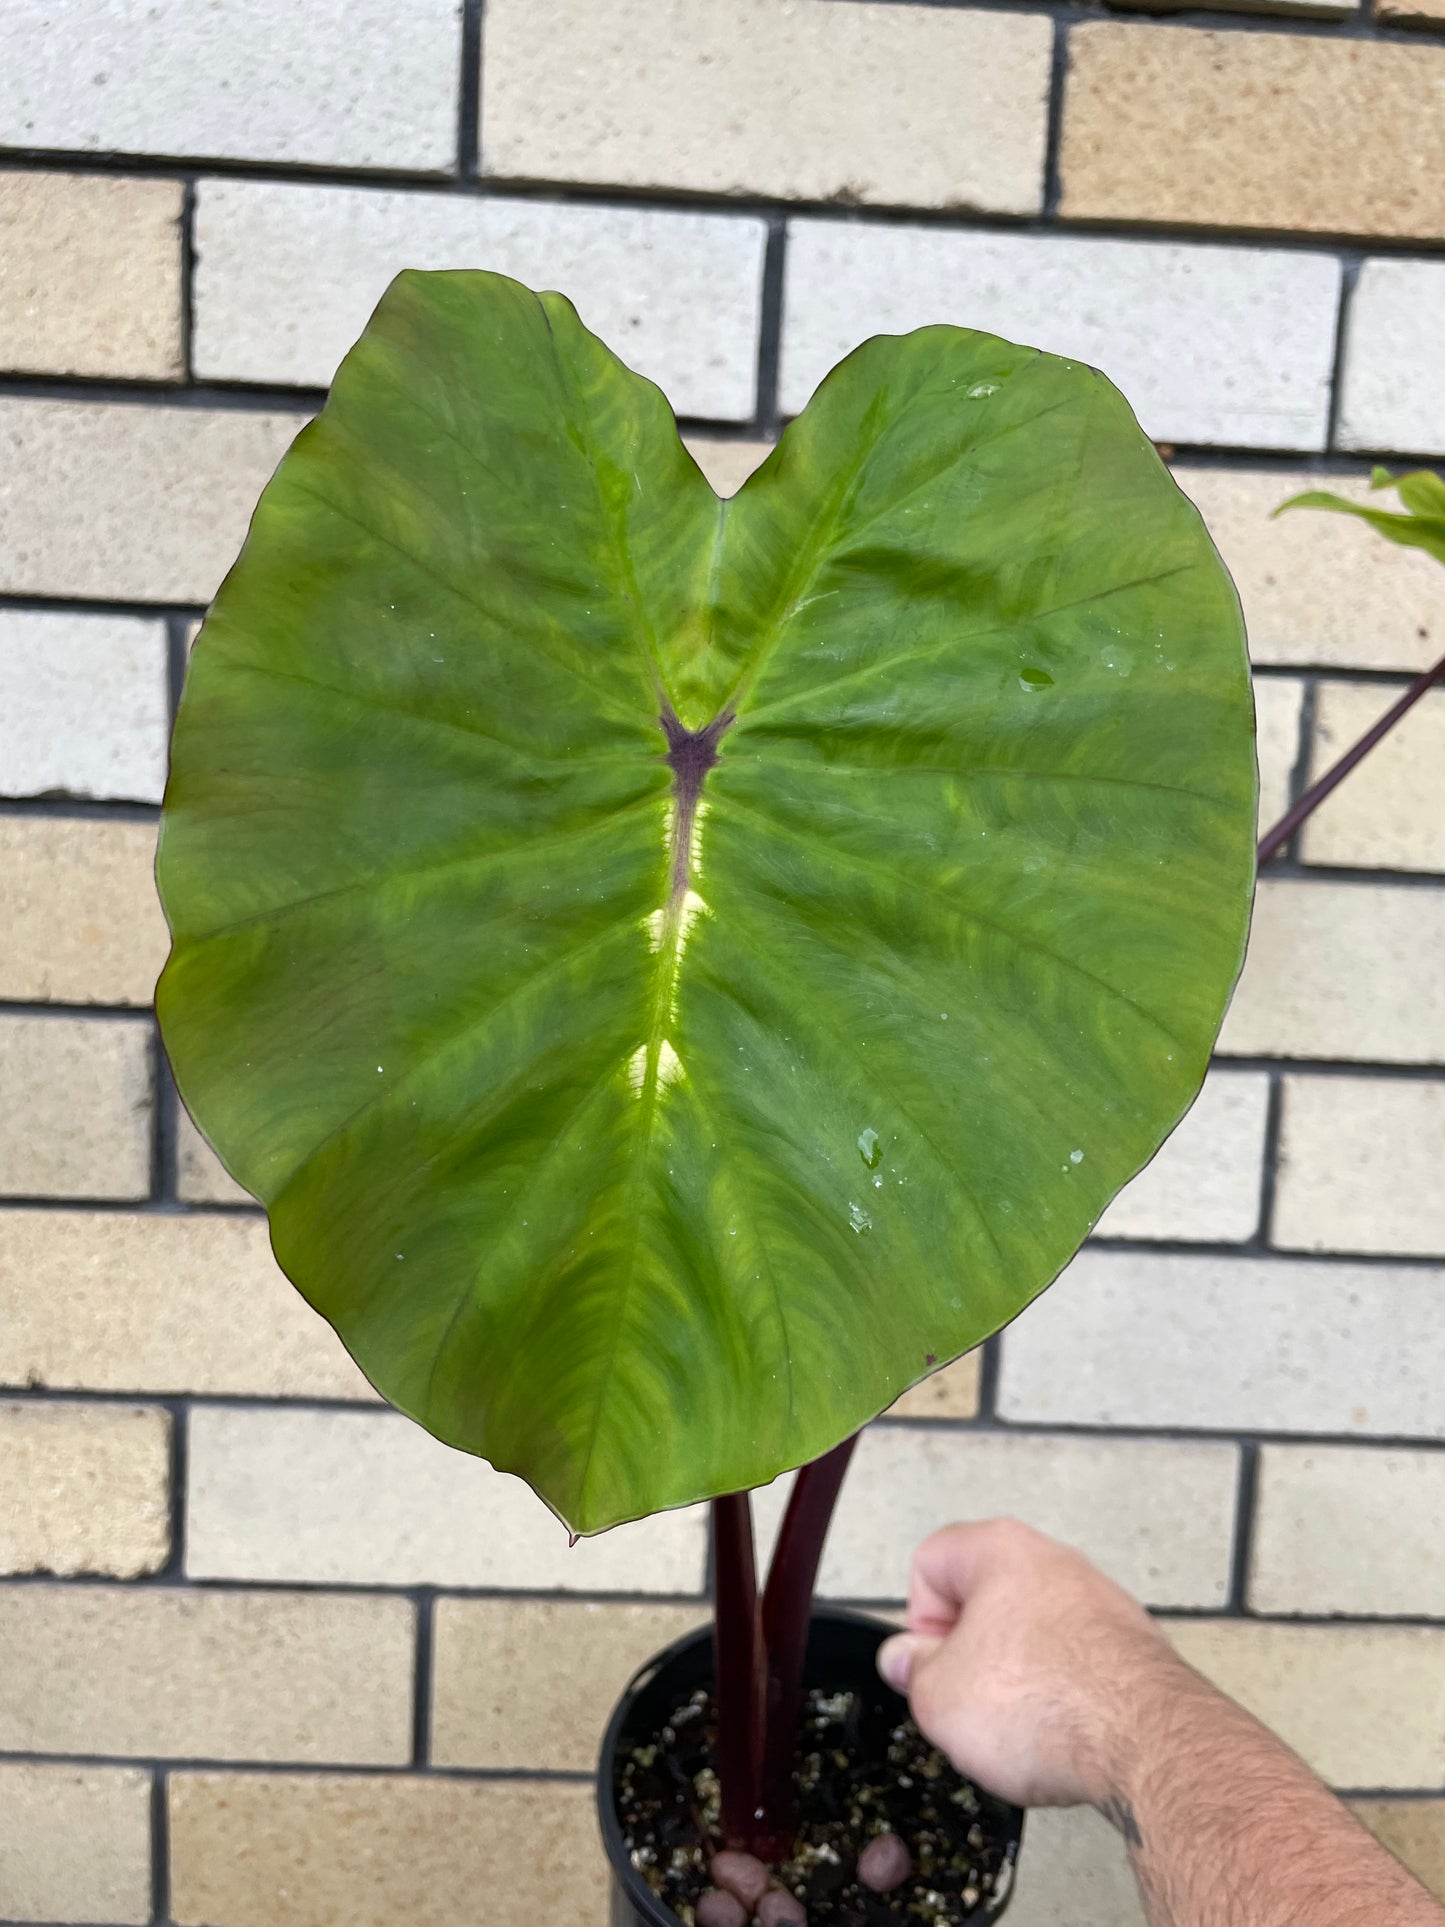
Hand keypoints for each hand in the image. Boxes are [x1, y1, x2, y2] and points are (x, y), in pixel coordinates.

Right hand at [876, 1518, 1188, 1810]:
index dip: (919, 1622)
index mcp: (1000, 1549)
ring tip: (1019, 1727)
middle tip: (968, 1701)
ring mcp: (1101, 1602)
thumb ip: (910, 1670)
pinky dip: (1062, 1696)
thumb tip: (906, 1658)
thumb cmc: (1048, 1704)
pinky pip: (1076, 1666)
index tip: (931, 1667)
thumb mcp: (938, 1697)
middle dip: (971, 1653)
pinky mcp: (1134, 1648)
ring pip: (1032, 1634)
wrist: (1146, 1745)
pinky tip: (1062, 1735)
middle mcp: (1055, 1561)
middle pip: (985, 1599)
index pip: (930, 1562)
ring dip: (1017, 1677)